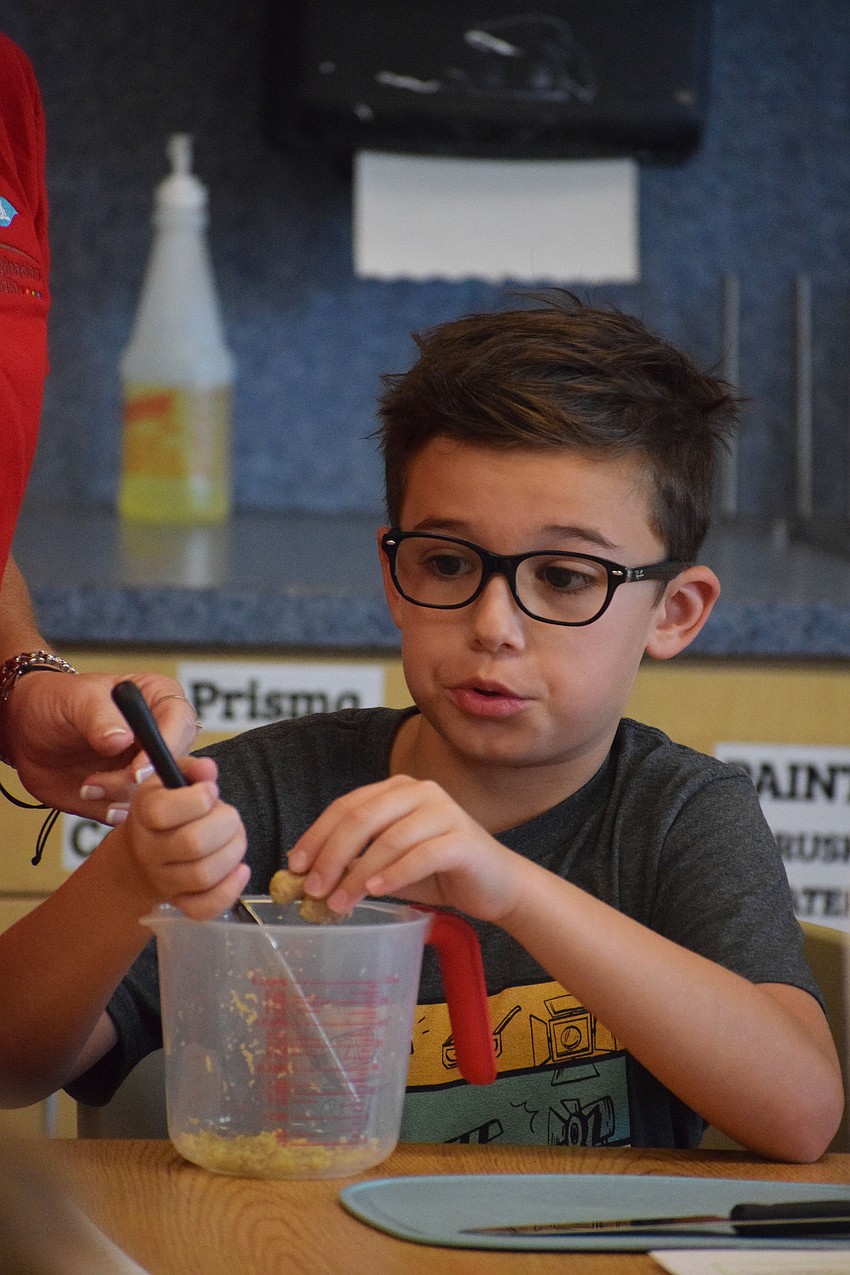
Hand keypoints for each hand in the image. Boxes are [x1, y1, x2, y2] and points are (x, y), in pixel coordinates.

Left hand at [3, 671, 198, 819]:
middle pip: (176, 766)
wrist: (26, 732)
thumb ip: (100, 718)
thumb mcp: (76, 699)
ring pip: (157, 794)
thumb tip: (122, 739)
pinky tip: (88, 794)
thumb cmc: (56, 701)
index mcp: (160, 701)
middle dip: (141, 782)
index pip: (182, 724)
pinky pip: (134, 811)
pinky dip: (111, 810)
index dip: (167, 748)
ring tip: (86, 785)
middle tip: (100, 782)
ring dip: (119, 796)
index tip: (138, 769)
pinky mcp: (129, 793)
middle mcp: (161, 736)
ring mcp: (147, 768)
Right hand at [118, 755, 248, 919]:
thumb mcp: (173, 780)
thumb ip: (192, 769)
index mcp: (144, 812)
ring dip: (233, 854)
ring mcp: (162, 880)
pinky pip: (204, 908)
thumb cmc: (169, 808)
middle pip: (193, 843)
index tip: (210, 792)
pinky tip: (240, 870)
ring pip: (203, 875)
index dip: (198, 799)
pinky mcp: (179, 904)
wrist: (144, 853)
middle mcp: (148, 849)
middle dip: (227, 825)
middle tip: (231, 818)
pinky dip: (230, 890)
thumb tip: (207, 769)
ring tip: (235, 840)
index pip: (162, 811)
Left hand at [286, 774, 525, 921]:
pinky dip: (394, 874)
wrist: (496, 886)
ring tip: (339, 903)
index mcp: (397, 789)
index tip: (295, 866)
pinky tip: (376, 892)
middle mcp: (420, 791)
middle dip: (332, 855)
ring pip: (389, 838)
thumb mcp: (388, 865)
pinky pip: (421, 854)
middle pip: (363, 818)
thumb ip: (355, 863)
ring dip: (358, 874)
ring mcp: (444, 811)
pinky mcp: (463, 839)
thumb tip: (307, 877)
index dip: (317, 835)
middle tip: (312, 890)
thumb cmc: (438, 873)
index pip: (347, 805)